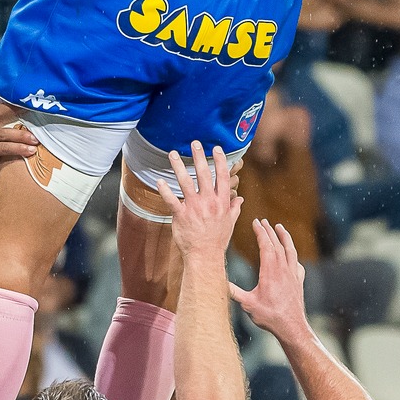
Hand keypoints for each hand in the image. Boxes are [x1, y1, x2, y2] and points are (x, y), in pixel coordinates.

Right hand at [0, 99, 39, 196]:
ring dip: (23, 135)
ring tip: (37, 139)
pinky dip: (20, 148)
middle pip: (0, 110)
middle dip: (19, 107)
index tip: (10, 75)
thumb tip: (27, 108)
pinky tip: (31, 150)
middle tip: (36, 105)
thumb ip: (3, 122)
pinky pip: (4, 147)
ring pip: (5, 132)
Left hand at [157, 142, 242, 260]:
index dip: (220, 161)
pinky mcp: (181, 215)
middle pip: (204, 174)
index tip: (216, 148)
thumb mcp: (230, 223)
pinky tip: (159, 180)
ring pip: (186, 182)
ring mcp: (195, 208)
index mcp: (222, 202)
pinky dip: (165, 190)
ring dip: (179, 167)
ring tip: (173, 154)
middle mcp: (209, 202)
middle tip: (195, 143)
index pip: (222, 177)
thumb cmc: (217, 240)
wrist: (205, 256)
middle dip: (199, 157)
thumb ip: (234, 208)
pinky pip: (171, 200)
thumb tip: (240, 199)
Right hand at [229, 219, 309, 342]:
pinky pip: (297, 263)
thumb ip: (233, 291)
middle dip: (269, 231)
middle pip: (277, 244)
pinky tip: (291, 256)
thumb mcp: (247, 304)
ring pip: (290, 250)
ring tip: (280, 227)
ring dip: (284, 237)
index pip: (266, 245)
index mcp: (270, 270)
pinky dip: (293, 255)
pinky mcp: (299, 281)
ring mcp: (293, 274)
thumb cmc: (269, 316)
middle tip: (263, 221)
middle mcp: (283, 269)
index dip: (260, 232)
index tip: (255, 222)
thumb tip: (218, 281)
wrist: (291, 327)